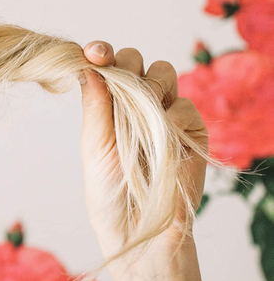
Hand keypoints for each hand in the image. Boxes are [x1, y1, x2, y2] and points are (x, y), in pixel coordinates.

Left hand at [79, 41, 208, 262]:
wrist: (137, 228)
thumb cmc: (109, 192)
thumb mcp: (95, 145)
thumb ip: (95, 104)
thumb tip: (87, 64)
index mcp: (109, 104)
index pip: (109, 64)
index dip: (102, 53)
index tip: (95, 53)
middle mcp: (137, 103)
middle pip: (136, 60)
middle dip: (126, 66)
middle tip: (118, 84)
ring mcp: (166, 113)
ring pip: (163, 73)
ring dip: (148, 89)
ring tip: (137, 124)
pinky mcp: (192, 129)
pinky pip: (184, 104)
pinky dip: (170, 119)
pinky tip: (162, 142)